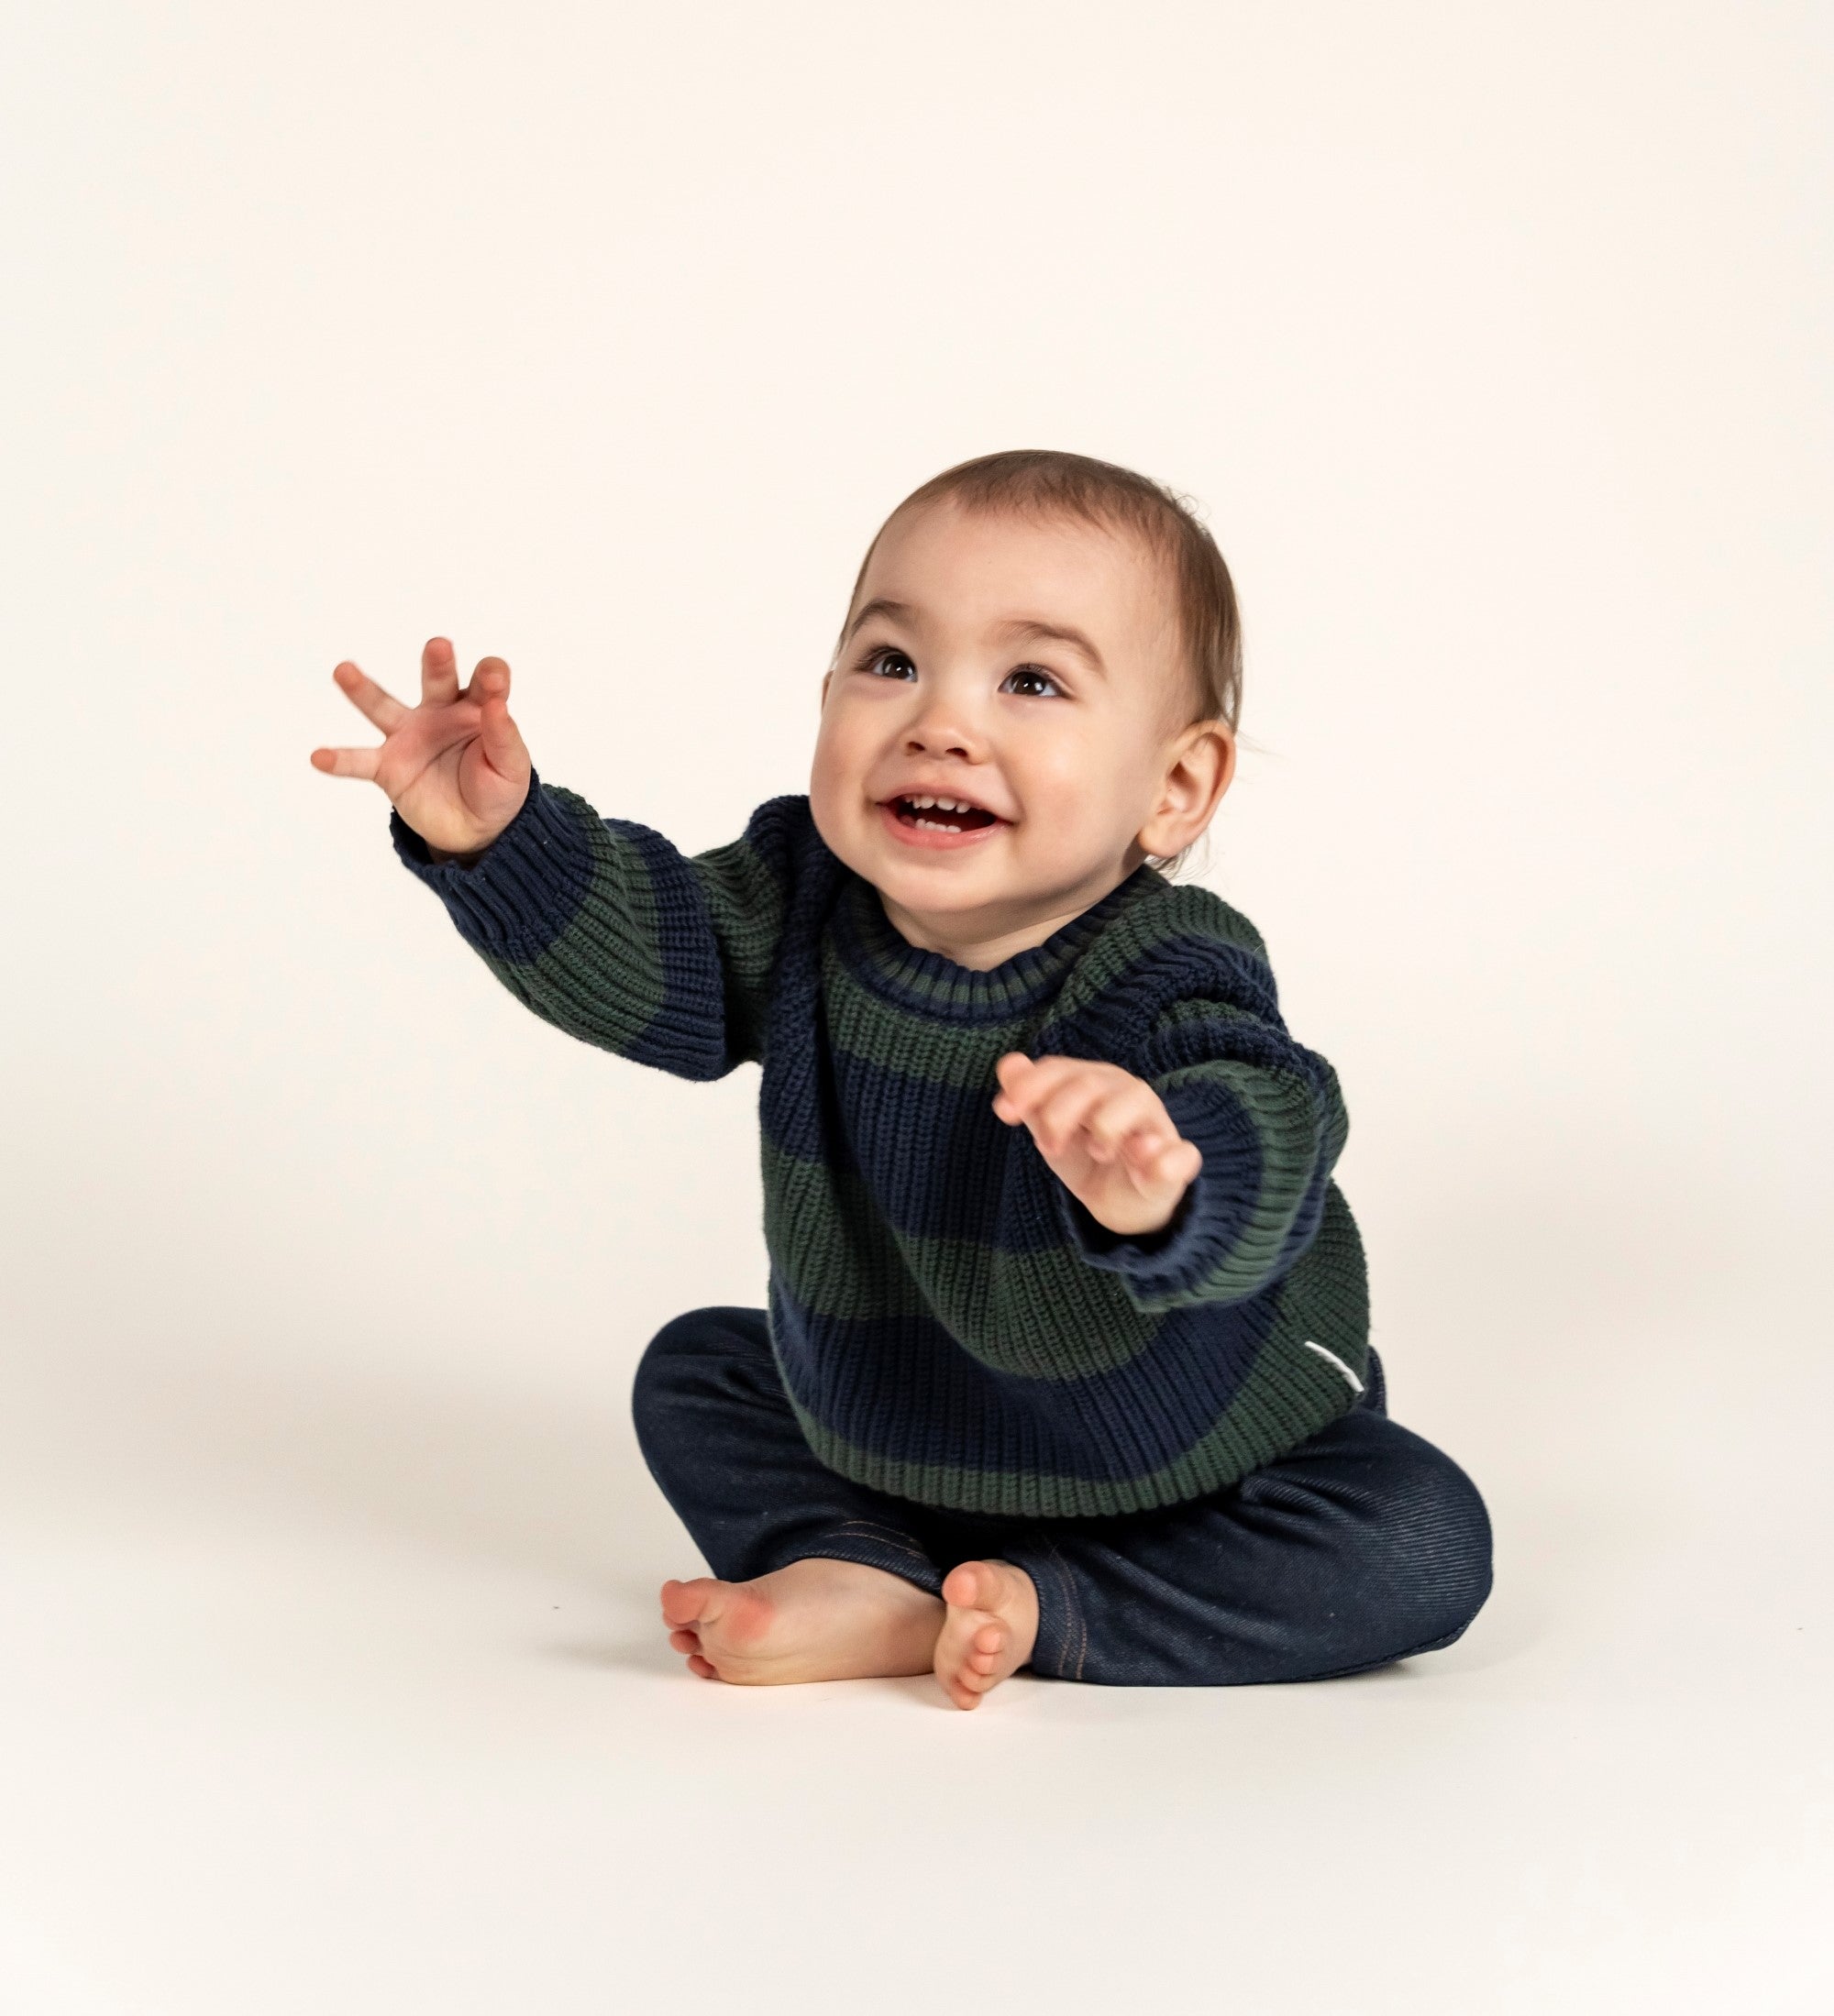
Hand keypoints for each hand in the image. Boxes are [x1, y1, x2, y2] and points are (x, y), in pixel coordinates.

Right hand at [310, 636, 532, 857]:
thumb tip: (499, 704)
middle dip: (437, 662)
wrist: (476, 830)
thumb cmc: (497, 788)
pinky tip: (319, 757)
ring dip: (363, 689)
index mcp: (476, 708)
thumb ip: (505, 737)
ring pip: (383, 706)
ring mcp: (410, 737)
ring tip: (343, 670)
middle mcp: (439, 712)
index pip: (485, 681)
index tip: (494, 681)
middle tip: (439, 645)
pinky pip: (359, 762)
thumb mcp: (512, 768)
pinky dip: (340, 760)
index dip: (491, 677)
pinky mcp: (389, 767)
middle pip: (437, 680)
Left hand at [992, 1053, 1202, 1237]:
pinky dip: (1163, 1158)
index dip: (1030, 1086)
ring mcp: (1156, 1125)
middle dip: (1058, 1114)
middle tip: (1048, 1149)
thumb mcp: (1051, 1131)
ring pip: (1135, 1101)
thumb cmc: (1085, 1157)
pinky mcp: (1178, 1160)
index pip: (1059, 1070)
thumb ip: (1029, 1099)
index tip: (1004, 1113)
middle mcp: (1126, 1093)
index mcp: (1093, 1082)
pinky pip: (1181, 1154)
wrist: (1124, 1203)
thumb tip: (1008, 1064)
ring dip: (1107, 1125)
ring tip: (1097, 1152)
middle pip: (1088, 1085)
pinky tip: (1143, 1163)